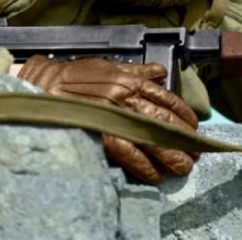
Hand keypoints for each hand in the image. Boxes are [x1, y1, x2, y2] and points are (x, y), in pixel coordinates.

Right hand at [18, 55, 198, 183]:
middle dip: (182, 138)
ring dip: (169, 154)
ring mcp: (113, 115)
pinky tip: (154, 175)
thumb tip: (161, 71)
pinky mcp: (100, 131)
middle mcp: (125, 96)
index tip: (194, 127)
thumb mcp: (110, 66)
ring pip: (149, 136)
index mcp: (129, 80)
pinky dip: (142, 165)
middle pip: (161, 120)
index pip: (165, 98)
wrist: (45, 83)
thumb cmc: (77, 75)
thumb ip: (137, 71)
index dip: (183, 114)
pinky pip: (127, 152)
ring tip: (183, 167)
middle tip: (196, 153)